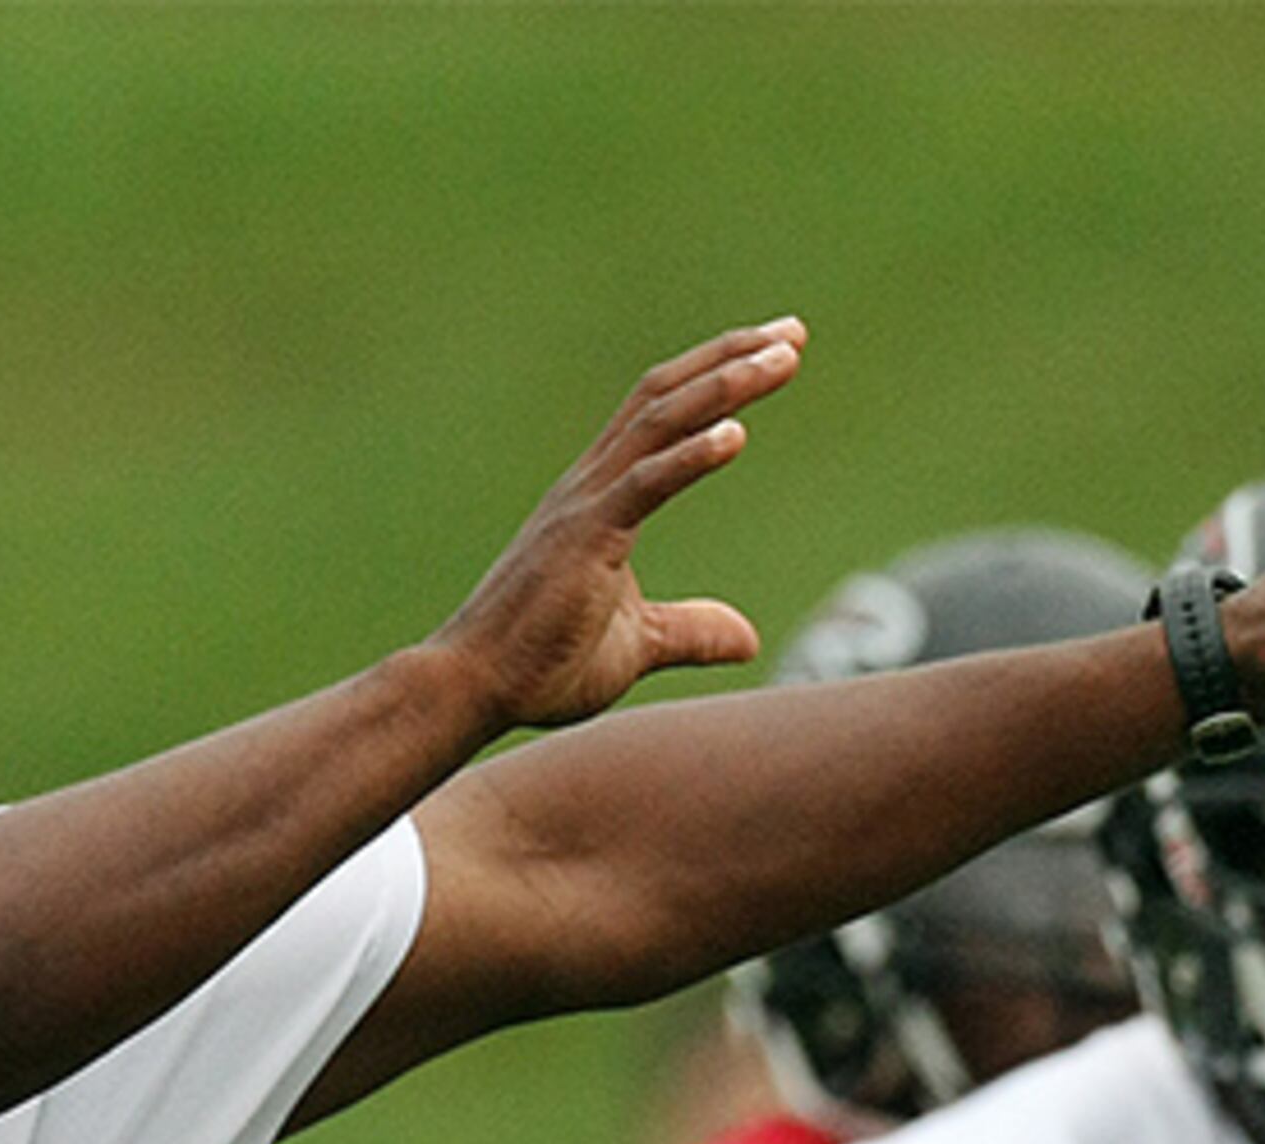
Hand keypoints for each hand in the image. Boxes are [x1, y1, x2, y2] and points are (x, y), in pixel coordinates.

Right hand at [428, 318, 798, 730]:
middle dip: (731, 359)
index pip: (660, 416)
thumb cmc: (539, 665)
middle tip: (793, 333)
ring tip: (783, 358)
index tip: (776, 351)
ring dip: (724, 386)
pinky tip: (736, 434)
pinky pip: (643, 485)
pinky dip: (691, 455)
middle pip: (664, 398)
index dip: (716, 378)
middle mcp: (589, 486)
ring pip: (659, 424)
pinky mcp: (583, 540)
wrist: (471, 689)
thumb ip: (690, 631)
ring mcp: (583, 507)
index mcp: (598, 499)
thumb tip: (748, 639)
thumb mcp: (636, 645)